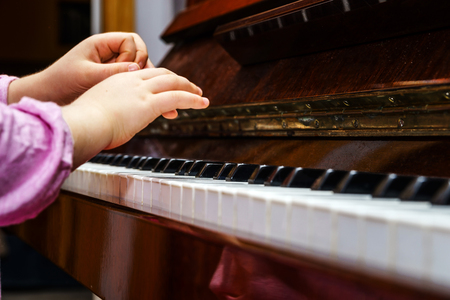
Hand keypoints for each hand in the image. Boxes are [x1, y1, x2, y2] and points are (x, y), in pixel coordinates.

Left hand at [8, 32, 152, 104]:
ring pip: (136, 63)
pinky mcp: (111, 77)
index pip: (130, 40)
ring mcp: (111, 64)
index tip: (127, 69)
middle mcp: (108, 52)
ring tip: (136, 86)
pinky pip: (129, 75)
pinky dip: (134, 82)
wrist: (49, 95)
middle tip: (136, 77)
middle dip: (140, 62)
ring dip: (139, 74)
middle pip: (137, 50)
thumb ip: (113, 71)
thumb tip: (136, 69)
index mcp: (100, 44)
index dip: (133, 54)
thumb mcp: (88, 75)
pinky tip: (131, 92)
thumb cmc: (62, 81)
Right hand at [61, 68, 208, 167]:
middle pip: (163, 74)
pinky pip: (178, 97)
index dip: (161, 79)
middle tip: (189, 88)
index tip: (168, 85)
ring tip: (201, 96)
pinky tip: (202, 103)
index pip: (146, 74)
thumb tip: (110, 121)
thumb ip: (108, 111)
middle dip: (179, 81)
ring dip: (190, 89)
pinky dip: (193, 99)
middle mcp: (131, 81)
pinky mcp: (150, 104)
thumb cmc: (84, 123)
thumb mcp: (96, 110)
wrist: (83, 124)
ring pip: (173, 83)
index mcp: (117, 80)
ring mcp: (141, 91)